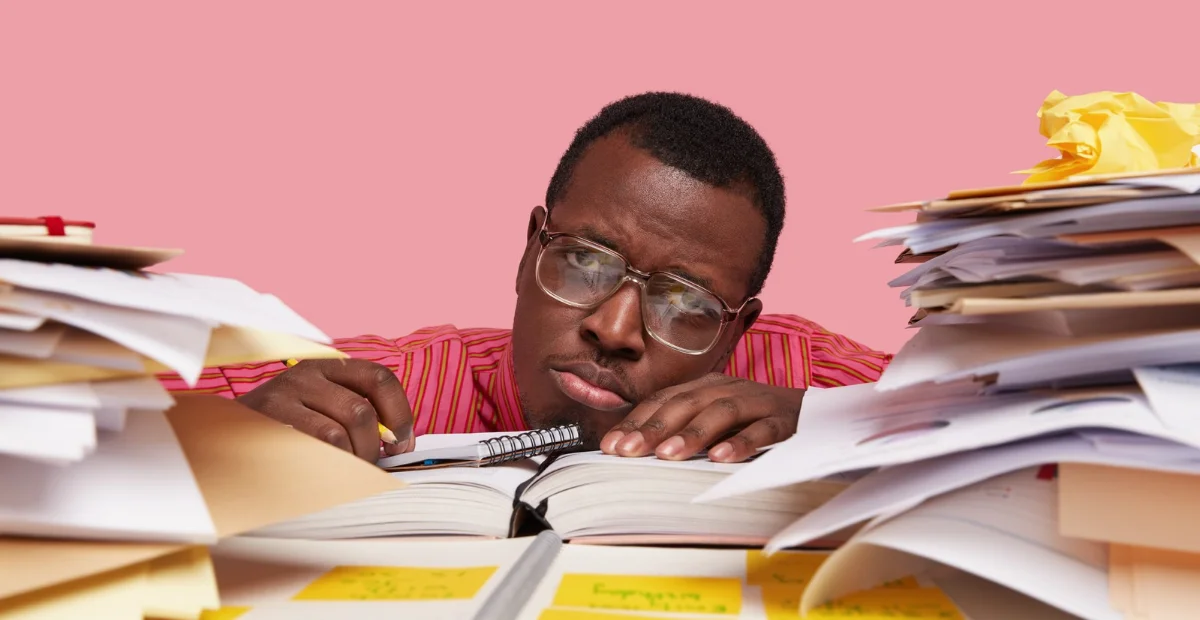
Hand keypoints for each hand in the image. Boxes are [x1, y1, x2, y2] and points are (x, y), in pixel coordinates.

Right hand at [236, 359, 414, 461]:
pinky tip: (324, 473)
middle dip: (373, 447)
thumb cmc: (287, 425)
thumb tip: (400, 443)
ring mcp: (284, 395)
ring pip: (339, 434)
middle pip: (361, 412)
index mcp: (329, 365)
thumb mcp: (322, 405)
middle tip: (370, 466)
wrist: (227, 430)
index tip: (403, 443)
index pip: (380, 377)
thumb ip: (357, 413)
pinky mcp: (267, 420)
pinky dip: (328, 467)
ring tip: (344, 472)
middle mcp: (307, 373)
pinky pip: (313, 448)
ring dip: (350, 461)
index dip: (400, 412)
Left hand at [598, 374, 802, 462]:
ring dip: (691, 434)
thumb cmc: (754, 420)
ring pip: (720, 413)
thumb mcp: (714, 421)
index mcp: (707, 387)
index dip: (637, 421)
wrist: (815, 412)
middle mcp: (728, 389)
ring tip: (667, 455)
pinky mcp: (785, 421)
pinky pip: (762, 430)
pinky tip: (721, 458)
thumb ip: (682, 431)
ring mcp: (757, 402)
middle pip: (686, 404)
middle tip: (627, 451)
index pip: (664, 400)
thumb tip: (635, 453)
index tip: (610, 445)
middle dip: (653, 428)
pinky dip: (741, 443)